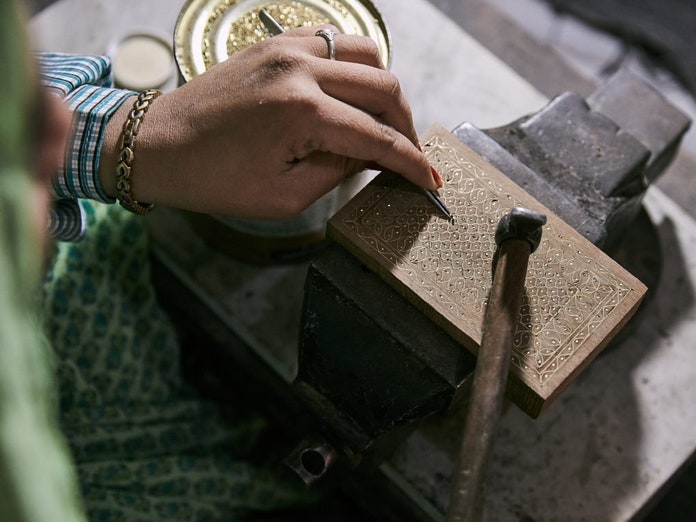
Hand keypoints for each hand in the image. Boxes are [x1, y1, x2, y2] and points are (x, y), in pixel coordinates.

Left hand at [100, 25, 437, 218]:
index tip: (429, 180)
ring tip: (380, 123)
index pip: (377, 137)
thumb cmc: (213, 179)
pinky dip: (354, 67)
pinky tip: (350, 95)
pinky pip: (334, 41)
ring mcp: (286, 48)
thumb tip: (373, 156)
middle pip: (384, 86)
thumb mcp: (284, 196)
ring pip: (366, 53)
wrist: (156, 145)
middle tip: (406, 155)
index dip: (410, 163)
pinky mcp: (275, 42)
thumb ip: (339, 173)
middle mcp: (299, 70)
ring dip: (384, 89)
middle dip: (406, 125)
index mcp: (300, 114)